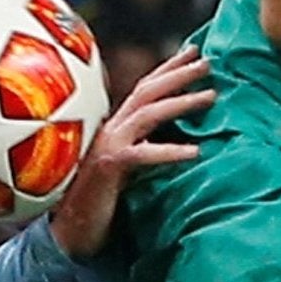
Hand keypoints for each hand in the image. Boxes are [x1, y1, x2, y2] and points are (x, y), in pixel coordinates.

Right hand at [49, 46, 212, 259]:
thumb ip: (146, 145)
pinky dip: (170, 151)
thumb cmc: (103, 201)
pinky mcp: (108, 168)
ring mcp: (107, 146)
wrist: (69, 231)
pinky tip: (195, 152)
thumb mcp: (128, 167)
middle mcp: (110, 129)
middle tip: (208, 62)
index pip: (144, 88)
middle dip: (178, 73)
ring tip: (211, 97)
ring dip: (181, 102)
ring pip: (147, 113)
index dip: (169, 67)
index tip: (195, 50)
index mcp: (116, 126)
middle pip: (147, 90)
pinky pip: (142, 154)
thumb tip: (183, 135)